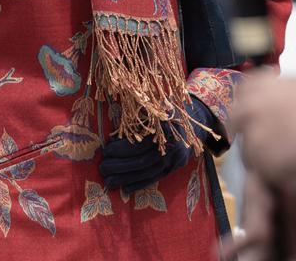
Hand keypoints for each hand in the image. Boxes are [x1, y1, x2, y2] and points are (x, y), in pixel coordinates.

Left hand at [100, 96, 216, 193]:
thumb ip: (139, 113)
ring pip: (148, 172)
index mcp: (167, 126)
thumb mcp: (155, 106)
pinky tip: (125, 190)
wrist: (193, 120)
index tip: (106, 149)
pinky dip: (140, 185)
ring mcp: (176, 158)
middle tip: (102, 168)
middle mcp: (174, 144)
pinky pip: (156, 178)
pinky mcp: (176, 167)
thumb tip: (116, 125)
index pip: (141, 142)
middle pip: (143, 160)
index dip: (123, 147)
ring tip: (108, 182)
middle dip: (120, 166)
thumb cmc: (166, 110)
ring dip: (127, 179)